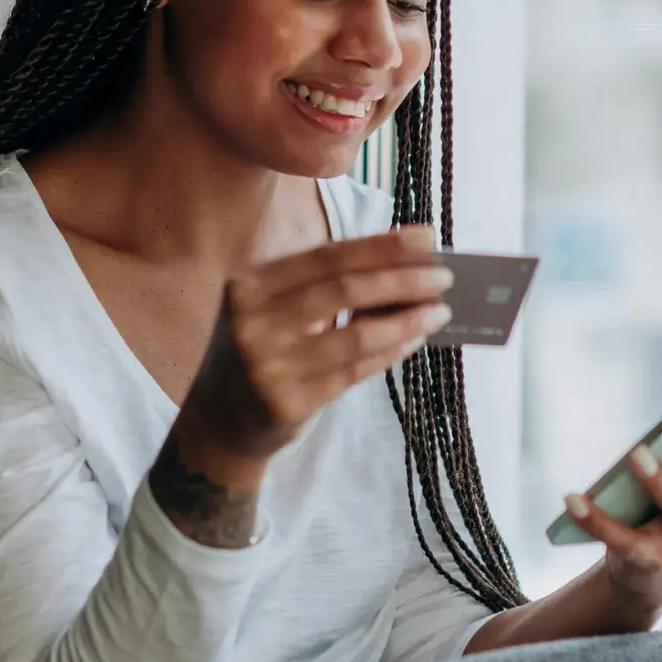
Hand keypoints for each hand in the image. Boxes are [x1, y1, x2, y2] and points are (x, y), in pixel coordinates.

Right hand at [154, 227, 453, 546]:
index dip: (381, 245)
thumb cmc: (262, 354)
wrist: (217, 423)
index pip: (327, 256)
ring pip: (356, 335)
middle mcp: (251, 322)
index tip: (426, 237)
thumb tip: (404, 266)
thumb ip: (323, 289)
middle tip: (444, 276)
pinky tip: (414, 340)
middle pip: (344, 289)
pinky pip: (354, 371)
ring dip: (407, 319)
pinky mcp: (286, 403)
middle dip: (403, 279)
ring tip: (440, 310)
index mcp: (248, 285)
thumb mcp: (273, 312)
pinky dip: (390, 352)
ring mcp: (267, 365)